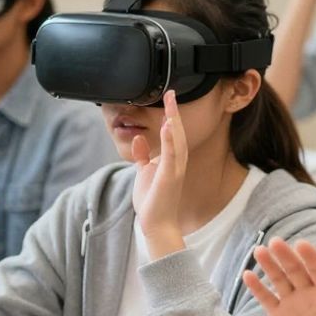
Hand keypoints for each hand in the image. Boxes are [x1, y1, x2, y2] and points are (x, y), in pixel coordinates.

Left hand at [131, 92, 187, 252]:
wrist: (157, 223)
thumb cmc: (152, 200)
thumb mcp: (144, 172)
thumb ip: (143, 155)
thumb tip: (138, 137)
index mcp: (171, 160)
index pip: (172, 132)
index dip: (171, 114)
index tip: (168, 97)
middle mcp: (177, 162)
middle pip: (177, 131)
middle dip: (174, 111)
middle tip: (172, 92)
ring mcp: (175, 169)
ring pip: (176, 139)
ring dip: (174, 120)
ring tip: (171, 102)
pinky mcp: (170, 176)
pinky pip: (171, 155)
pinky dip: (169, 139)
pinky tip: (167, 125)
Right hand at [243, 238, 315, 315]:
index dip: (310, 256)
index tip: (301, 244)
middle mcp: (309, 291)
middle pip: (296, 270)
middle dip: (286, 256)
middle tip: (275, 241)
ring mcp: (293, 301)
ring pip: (279, 279)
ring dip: (269, 265)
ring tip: (259, 251)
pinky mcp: (279, 314)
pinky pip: (266, 298)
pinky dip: (257, 288)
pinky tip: (247, 275)